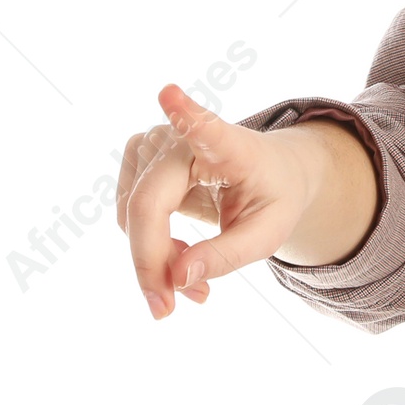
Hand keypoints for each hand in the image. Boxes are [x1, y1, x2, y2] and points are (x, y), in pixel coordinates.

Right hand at [116, 84, 325, 318]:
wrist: (274, 170)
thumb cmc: (274, 196)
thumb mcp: (269, 234)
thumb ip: (227, 256)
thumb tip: (178, 278)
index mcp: (231, 144)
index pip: (205, 128)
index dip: (185, 115)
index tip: (170, 95)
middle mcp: (184, 137)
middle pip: (147, 204)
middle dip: (150, 262)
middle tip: (167, 309)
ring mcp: (154, 143)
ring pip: (132, 215)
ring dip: (154, 259)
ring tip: (194, 282)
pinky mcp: (138, 157)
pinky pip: (129, 215)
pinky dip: (150, 246)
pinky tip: (180, 259)